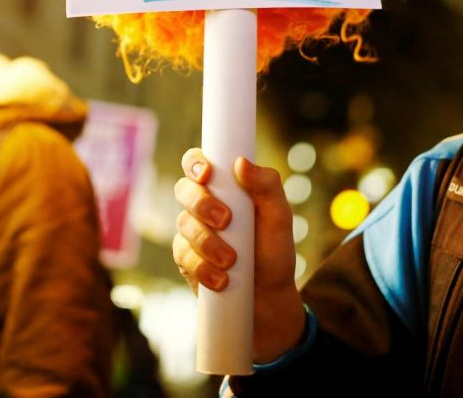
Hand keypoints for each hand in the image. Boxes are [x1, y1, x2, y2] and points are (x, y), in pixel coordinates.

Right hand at [173, 149, 305, 361]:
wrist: (268, 299)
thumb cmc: (274, 251)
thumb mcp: (279, 217)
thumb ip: (267, 186)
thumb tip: (241, 163)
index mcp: (225, 187)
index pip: (198, 162)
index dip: (196, 162)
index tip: (207, 174)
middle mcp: (204, 205)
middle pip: (184, 189)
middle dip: (202, 204)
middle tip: (226, 221)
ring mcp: (192, 232)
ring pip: (184, 224)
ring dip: (208, 242)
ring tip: (232, 261)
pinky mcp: (186, 259)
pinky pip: (183, 255)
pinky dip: (203, 267)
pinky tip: (221, 279)